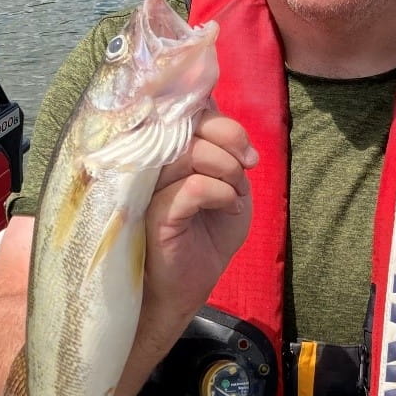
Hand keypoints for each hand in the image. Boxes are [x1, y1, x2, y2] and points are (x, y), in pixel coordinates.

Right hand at [143, 108, 257, 318]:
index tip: (246, 153)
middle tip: (246, 169)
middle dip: (230, 140)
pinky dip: (221, 192)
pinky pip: (193, 187)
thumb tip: (220, 113)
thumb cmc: (207, 234)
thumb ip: (224, 149)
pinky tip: (229, 207)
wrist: (191, 285)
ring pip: (191, 153)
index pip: (187, 111)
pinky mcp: (155, 213)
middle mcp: (151, 161)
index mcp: (166, 150)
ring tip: (236, 194)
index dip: (222, 124)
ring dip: (228, 170)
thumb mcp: (228, 184)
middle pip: (189, 124)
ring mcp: (148, 186)